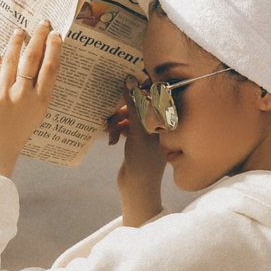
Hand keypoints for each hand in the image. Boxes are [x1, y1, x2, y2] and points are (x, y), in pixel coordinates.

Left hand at [0, 21, 62, 178]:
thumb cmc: (19, 127)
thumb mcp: (38, 111)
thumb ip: (41, 88)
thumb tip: (45, 58)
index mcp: (40, 101)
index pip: (50, 68)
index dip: (53, 48)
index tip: (55, 33)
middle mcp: (23, 97)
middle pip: (32, 59)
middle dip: (38, 37)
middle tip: (41, 22)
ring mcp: (3, 96)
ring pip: (11, 61)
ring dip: (16, 42)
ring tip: (19, 31)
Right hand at [108, 80, 165, 225]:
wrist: (137, 190)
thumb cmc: (143, 162)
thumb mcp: (138, 131)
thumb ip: (134, 106)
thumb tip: (129, 80)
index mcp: (164, 120)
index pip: (151, 95)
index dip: (136, 88)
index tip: (122, 82)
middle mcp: (158, 124)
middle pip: (137, 106)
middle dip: (121, 111)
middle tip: (108, 116)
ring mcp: (147, 132)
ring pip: (129, 117)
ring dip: (116, 122)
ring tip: (107, 130)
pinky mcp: (136, 141)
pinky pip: (125, 128)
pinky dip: (116, 131)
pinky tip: (110, 138)